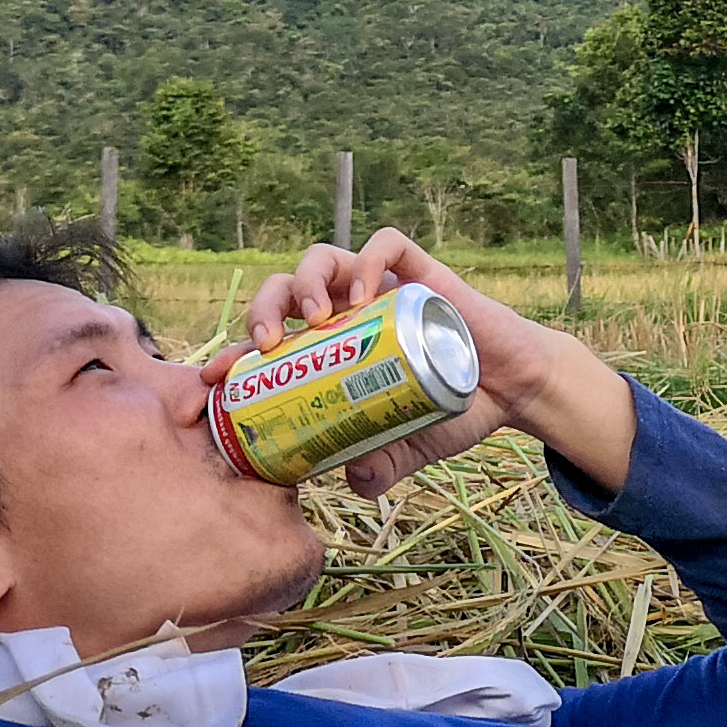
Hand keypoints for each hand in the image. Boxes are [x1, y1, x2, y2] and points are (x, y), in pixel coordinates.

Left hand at [233, 228, 634, 499]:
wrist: (511, 390)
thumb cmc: (453, 412)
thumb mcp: (408, 447)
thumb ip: (381, 465)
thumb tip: (353, 482)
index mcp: (332, 350)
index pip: (269, 339)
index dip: (234, 353)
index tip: (215, 380)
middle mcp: (348, 312)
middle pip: (283, 290)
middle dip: (262, 309)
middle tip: (267, 345)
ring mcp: (380, 287)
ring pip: (322, 258)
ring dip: (306, 282)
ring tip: (316, 318)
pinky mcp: (421, 269)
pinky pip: (386, 244)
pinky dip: (367, 259)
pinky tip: (363, 292)